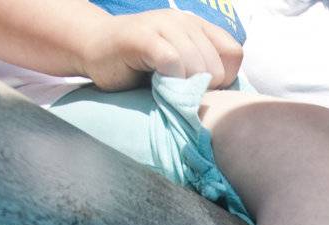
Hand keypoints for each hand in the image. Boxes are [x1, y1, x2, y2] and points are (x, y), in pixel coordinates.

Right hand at [75, 9, 243, 91]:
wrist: (95, 48)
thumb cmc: (139, 65)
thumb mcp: (180, 65)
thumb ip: (203, 71)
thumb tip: (229, 99)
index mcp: (197, 26)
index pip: (233, 54)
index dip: (224, 79)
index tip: (202, 89)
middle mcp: (183, 20)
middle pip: (215, 66)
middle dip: (202, 88)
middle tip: (179, 92)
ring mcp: (162, 24)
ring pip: (196, 64)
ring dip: (184, 86)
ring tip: (166, 87)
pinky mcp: (142, 36)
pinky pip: (172, 60)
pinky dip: (169, 78)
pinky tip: (158, 81)